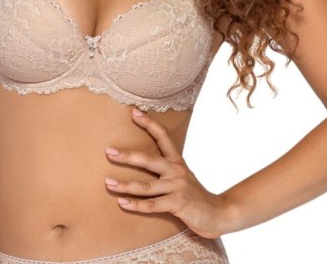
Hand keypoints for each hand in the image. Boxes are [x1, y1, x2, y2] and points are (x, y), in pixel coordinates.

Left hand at [104, 107, 228, 238]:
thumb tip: (143, 160)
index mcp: (177, 161)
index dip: (149, 123)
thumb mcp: (182, 176)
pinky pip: (153, 205)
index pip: (163, 136)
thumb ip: (166, 168)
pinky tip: (122, 203)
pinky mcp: (178, 204)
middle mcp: (176, 171)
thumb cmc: (194, 195)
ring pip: (146, 186)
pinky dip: (136, 205)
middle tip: (108, 151)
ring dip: (125, 185)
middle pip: (149, 159)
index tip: (134, 112)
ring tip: (108, 183)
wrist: (218, 214)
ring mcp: (177, 187)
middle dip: (128, 155)